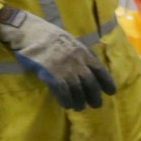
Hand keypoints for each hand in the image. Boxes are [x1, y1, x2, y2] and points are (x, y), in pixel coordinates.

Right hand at [0, 7, 117, 109]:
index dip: (107, 82)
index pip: (100, 70)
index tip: (111, 92)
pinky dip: (66, 100)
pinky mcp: (52, 75)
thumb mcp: (70, 41)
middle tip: (96, 105)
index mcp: (83, 52)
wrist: (29, 32)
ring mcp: (65, 69)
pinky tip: (67, 105)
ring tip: (79, 108)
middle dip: (94, 96)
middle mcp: (77, 62)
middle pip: (91, 83)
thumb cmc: (48, 36)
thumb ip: (80, 54)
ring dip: (80, 101)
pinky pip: (63, 92)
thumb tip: (89, 65)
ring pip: (77, 90)